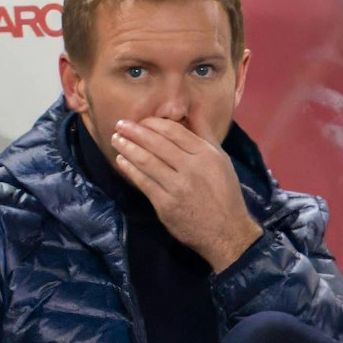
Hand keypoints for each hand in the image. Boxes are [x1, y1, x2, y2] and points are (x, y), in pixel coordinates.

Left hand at [109, 117, 262, 270]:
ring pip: (147, 161)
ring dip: (128, 148)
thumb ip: (205, 135)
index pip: (174, 131)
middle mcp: (191, 168)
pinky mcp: (166, 205)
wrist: (226, 232)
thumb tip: (194, 111)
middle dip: (135, 132)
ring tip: (116, 139)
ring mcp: (177, 187)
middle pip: (157, 143)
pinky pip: (143, 182)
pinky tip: (121, 161)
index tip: (141, 120)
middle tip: (120, 124)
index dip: (153, 123)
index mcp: (205, 154)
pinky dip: (130, 169)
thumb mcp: (221, 160)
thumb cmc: (224, 194)